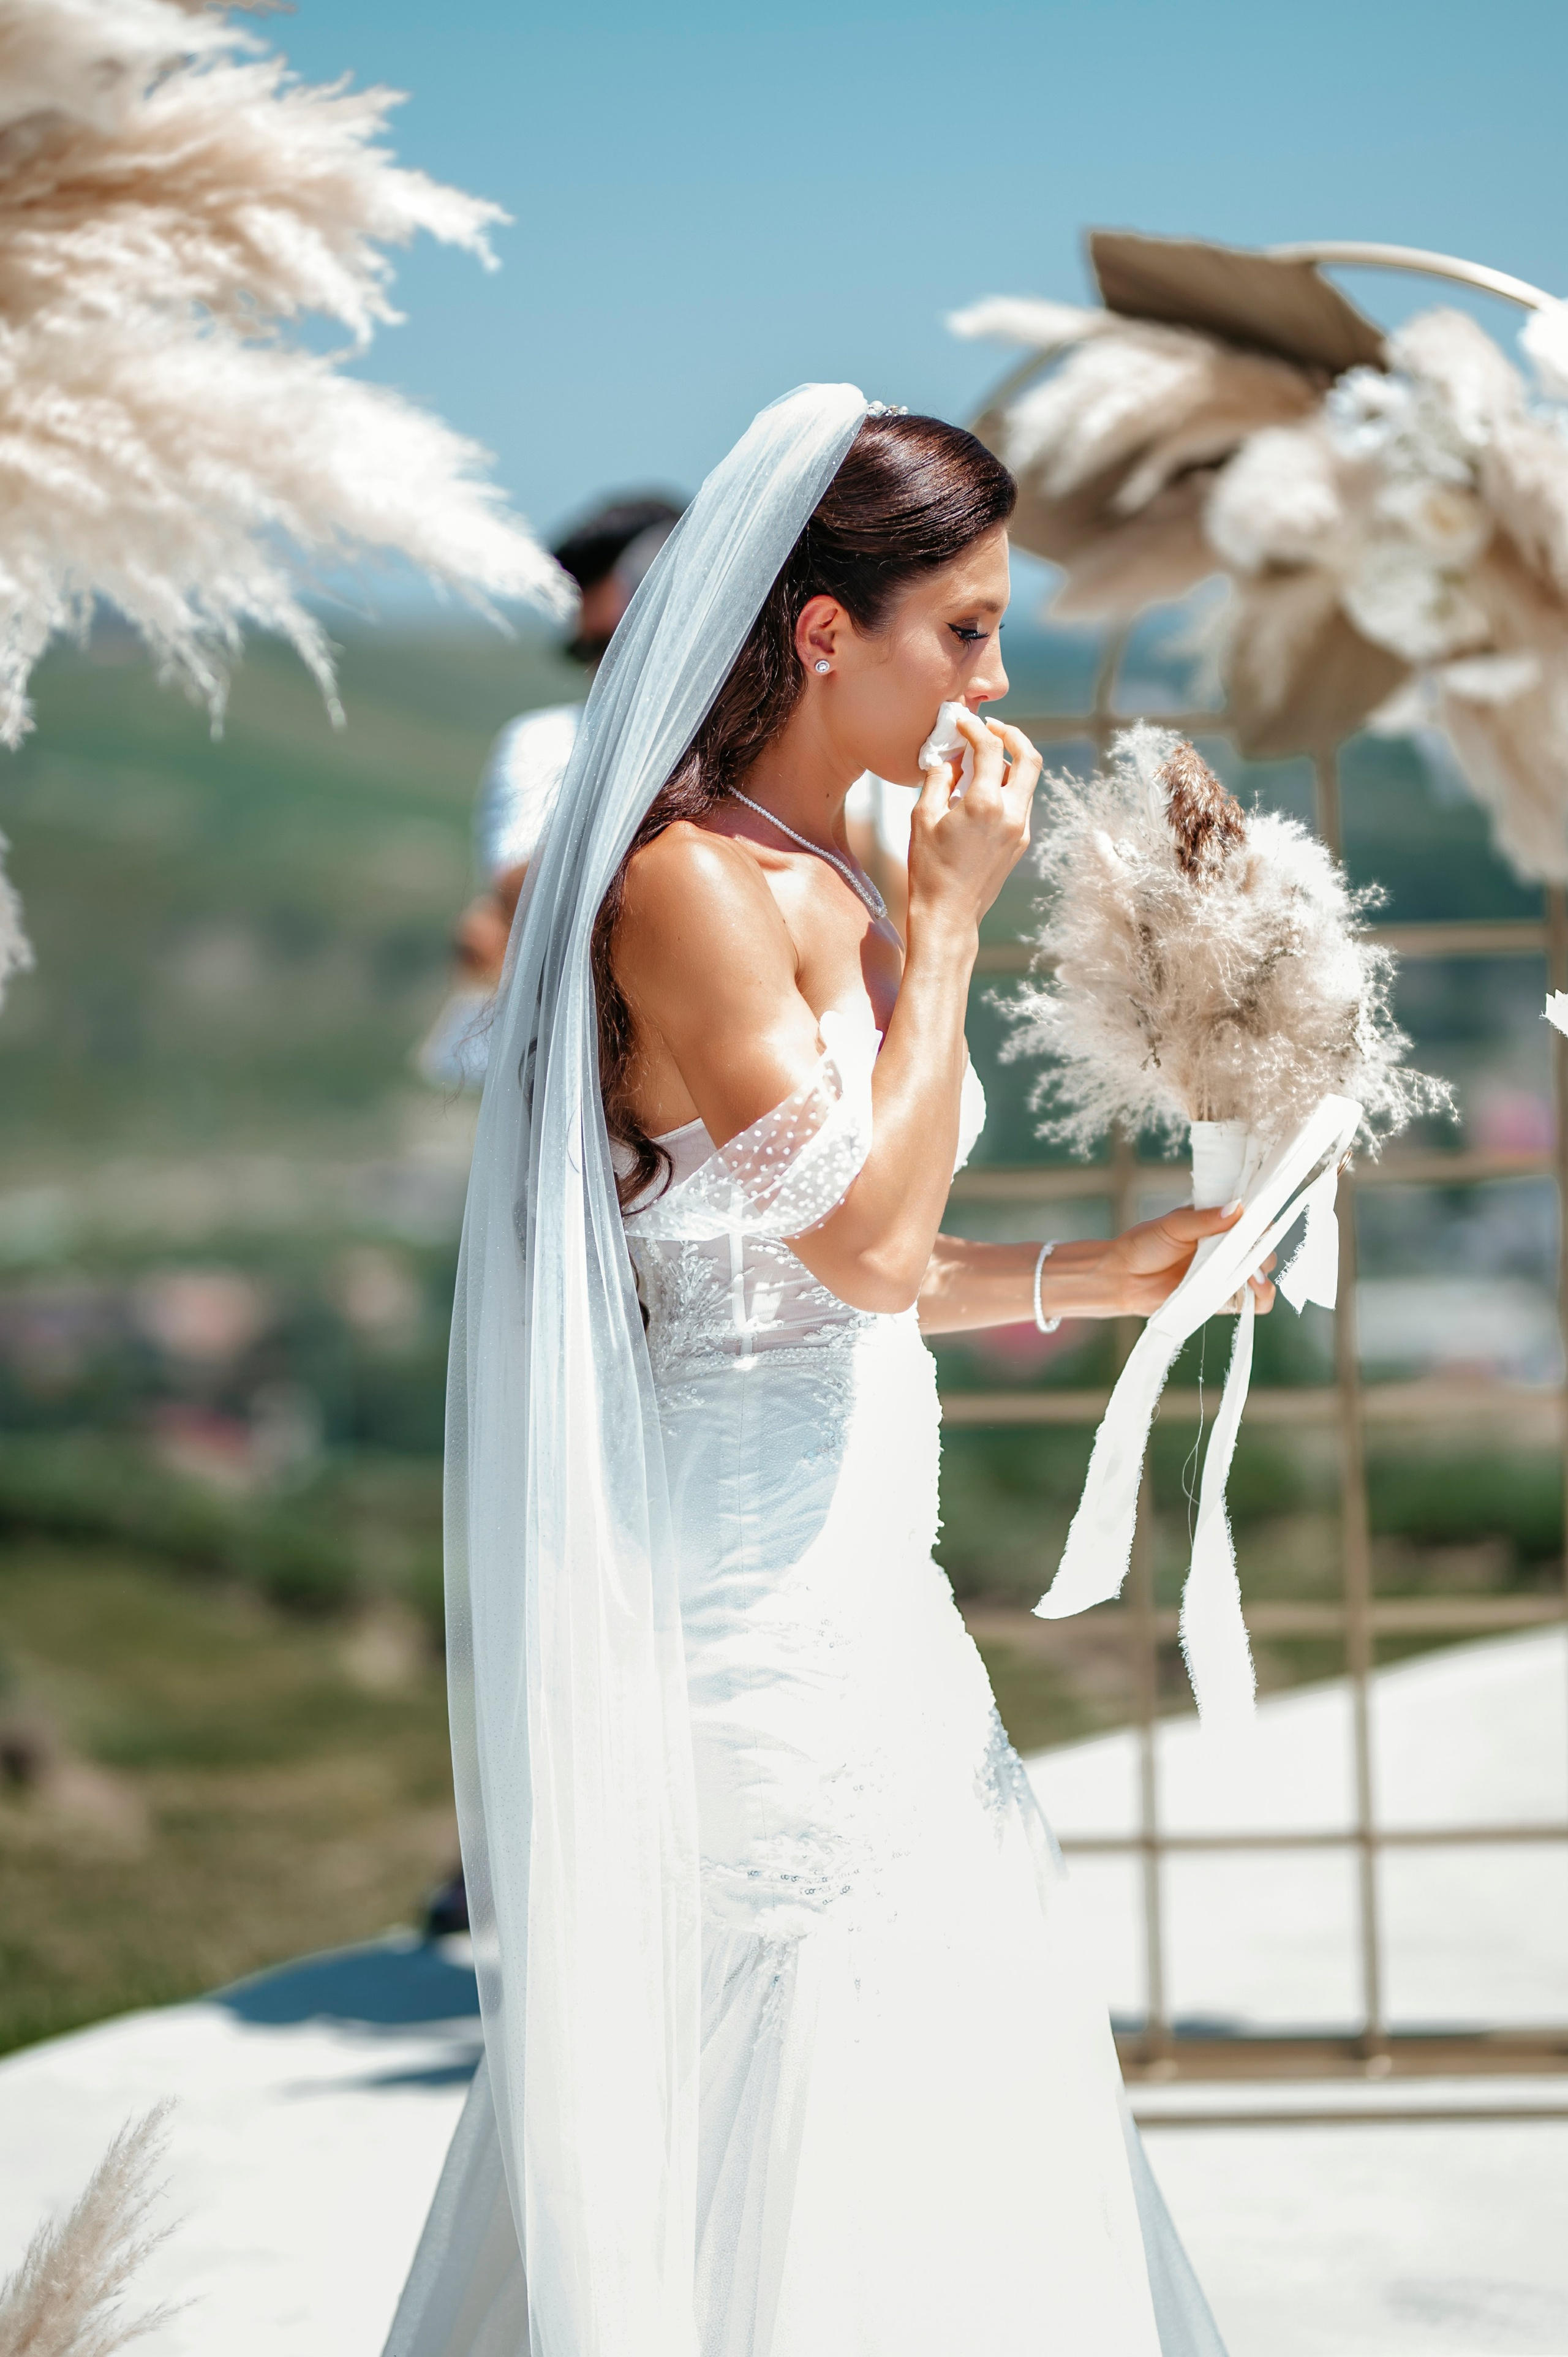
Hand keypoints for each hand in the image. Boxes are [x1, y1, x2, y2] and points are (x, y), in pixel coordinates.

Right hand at [906, 712, 1040, 943]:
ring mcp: (1020, 829)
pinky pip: (1020, 802)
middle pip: (1029, 757)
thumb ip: (937, 778)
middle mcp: (1011, 813)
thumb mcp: (922, 817)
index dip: (975, 728)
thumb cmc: (929, 869)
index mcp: (985, 804)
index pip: (990, 748)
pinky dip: (1006, 785)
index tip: (961, 721)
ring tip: (981, 759)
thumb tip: (948, 756)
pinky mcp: (1020, 842)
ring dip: (1010, 761)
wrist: (949, 914)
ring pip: (1027, 780)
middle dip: (1012, 735)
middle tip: (991, 727)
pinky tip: (982, 789)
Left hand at [1066, 1204, 1276, 1319]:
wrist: (1123, 1278)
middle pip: (1261, 1248)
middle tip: (1252, 1251)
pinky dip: (1261, 1297)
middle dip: (1262, 1249)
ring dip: (1263, 1273)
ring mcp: (1226, 1274)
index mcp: (1218, 1224)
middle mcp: (1226, 1249)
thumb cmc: (1144, 1245)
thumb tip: (1236, 1209)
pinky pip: (1253, 1302)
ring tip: (1252, 1273)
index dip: (1261, 1221)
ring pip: (1261, 1273)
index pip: (1252, 1220)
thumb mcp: (1173, 1226)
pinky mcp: (1223, 1300)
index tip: (1261, 1223)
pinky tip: (1254, 1290)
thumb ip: (1204, 1220)